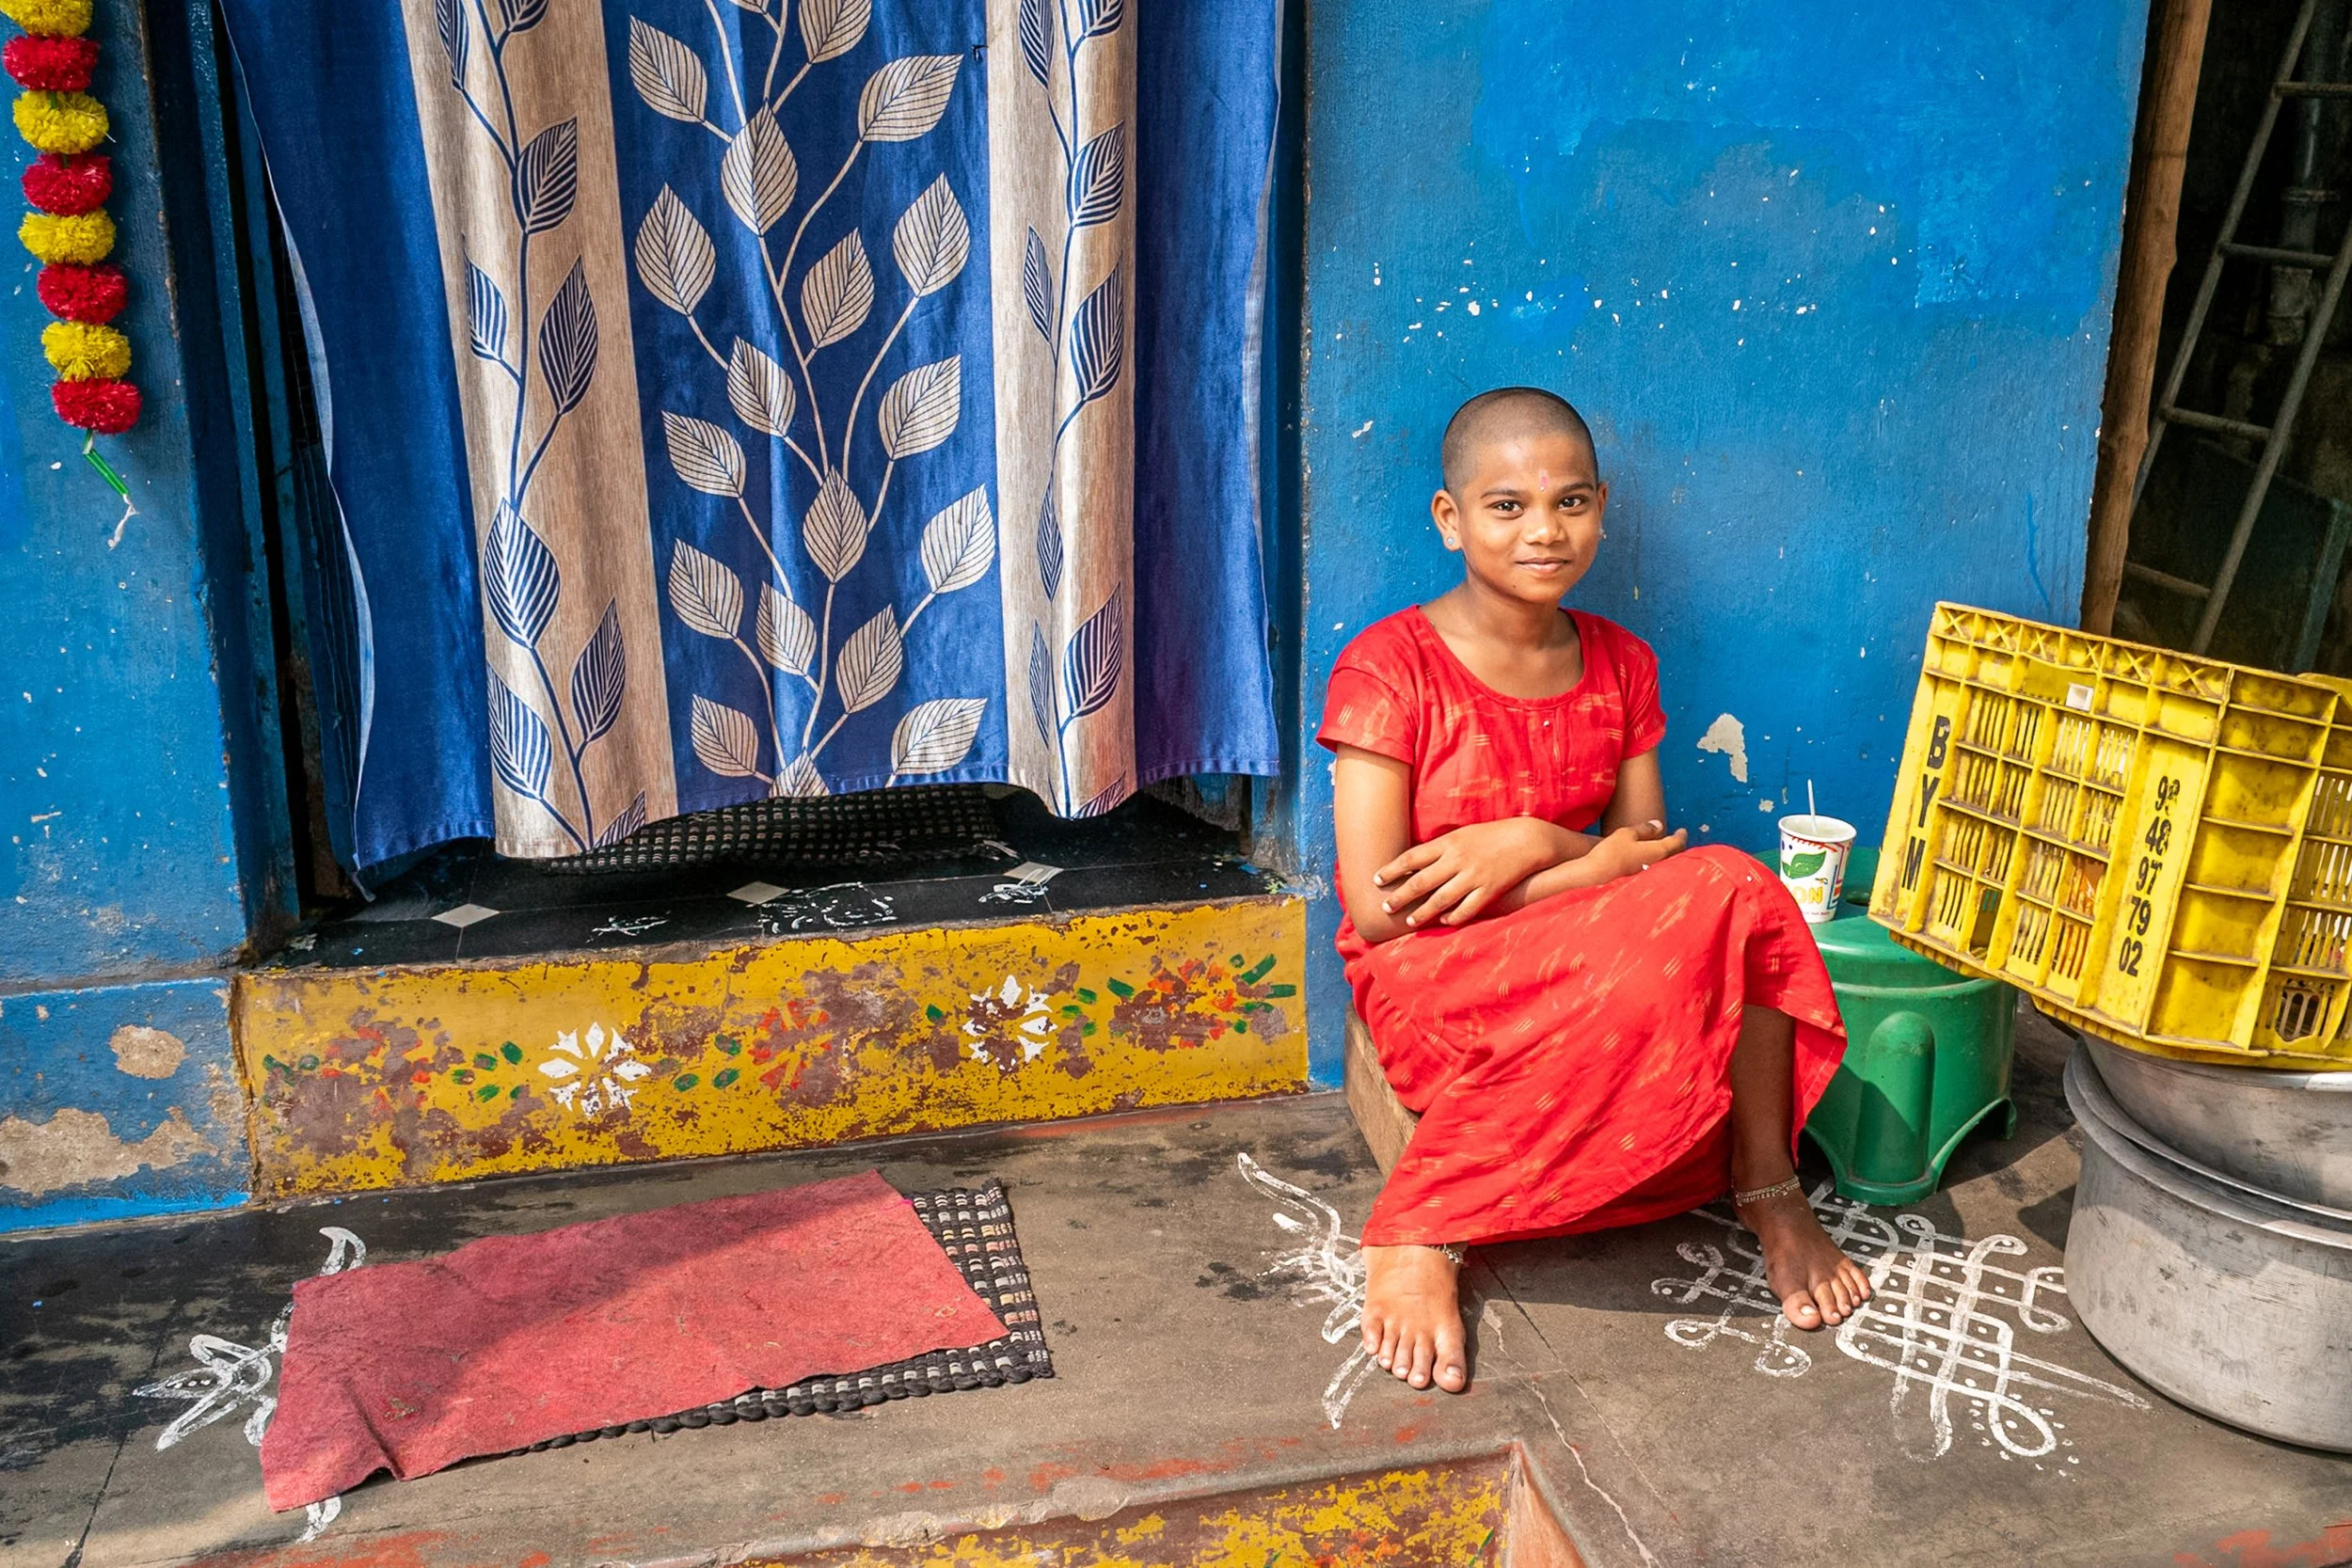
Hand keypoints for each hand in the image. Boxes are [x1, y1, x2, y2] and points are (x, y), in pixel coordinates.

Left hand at [1374, 818, 1565, 927]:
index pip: (1411, 857)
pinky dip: (1454, 917)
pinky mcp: (1489, 890)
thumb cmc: (1490, 836)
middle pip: (1421, 881)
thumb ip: (1439, 849)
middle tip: (1385, 907)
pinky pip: (1467, 909)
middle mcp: (1457, 860)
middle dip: (1400, 896)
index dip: (1392, 870)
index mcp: (1448, 843)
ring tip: (1410, 921)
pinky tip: (1444, 922)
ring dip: (1423, 912)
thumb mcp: (1461, 835)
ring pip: (1441, 899)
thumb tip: (1413, 862)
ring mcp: (1473, 876)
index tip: (1376, 880)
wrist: (1526, 840)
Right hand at [1583, 820, 1688, 883]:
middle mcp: (1657, 864)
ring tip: (1665, 848)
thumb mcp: (1627, 834)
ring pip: (1665, 863)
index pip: (1676, 843)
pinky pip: (1655, 868)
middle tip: (1677, 839)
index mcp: (1658, 851)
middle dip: (1677, 846)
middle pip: (1674, 855)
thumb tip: (1659, 824)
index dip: (1681, 835)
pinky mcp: (1639, 879)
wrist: (1596, 875)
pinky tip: (1651, 859)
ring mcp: (1648, 874)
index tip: (1683, 830)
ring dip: (1667, 855)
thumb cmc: (1612, 852)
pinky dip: (1657, 861)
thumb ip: (1645, 829)